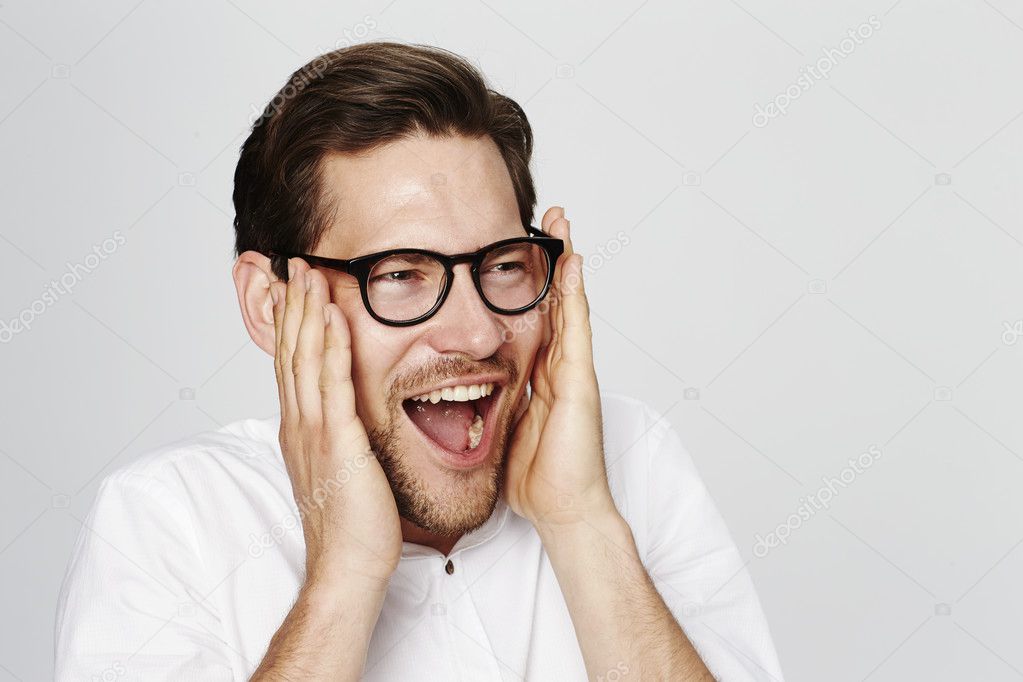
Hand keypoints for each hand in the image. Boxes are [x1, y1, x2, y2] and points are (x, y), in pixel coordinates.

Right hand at [270, 259, 401, 587]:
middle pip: (290, 352)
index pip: (290, 365)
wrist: (348, 565)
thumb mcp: (338, 468)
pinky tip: (334, 315)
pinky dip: (332, 345)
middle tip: (291, 263)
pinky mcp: (337, 441)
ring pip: (306, 358)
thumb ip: (337, 437)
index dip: (289, 324)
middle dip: (291, 305)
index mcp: (299, 430)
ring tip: (307, 271)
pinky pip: (333, 383)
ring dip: (307, 311)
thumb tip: (344, 418)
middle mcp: (299, 424)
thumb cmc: (351, 524)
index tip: (289, 289)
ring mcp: (313, 431)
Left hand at [503, 208, 617, 530]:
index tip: (513, 251)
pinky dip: (575, 294)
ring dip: (565, 262)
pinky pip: (576, 328)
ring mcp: (572, 372)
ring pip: (569, 304)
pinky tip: (572, 263)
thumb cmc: (537, 479)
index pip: (533, 319)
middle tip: (546, 219)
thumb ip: (488, 406)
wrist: (563, 510)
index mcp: (538, 377)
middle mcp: (558, 368)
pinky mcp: (579, 382)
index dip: (529, 284)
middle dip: (550, 260)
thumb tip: (454, 396)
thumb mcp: (500, 430)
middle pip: (555, 301)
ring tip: (561, 223)